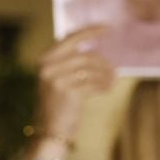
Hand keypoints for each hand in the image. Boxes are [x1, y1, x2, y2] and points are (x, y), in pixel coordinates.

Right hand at [33, 28, 114, 148]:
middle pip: (84, 55)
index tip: (108, 28)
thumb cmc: (58, 106)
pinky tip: (108, 89)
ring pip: (91, 69)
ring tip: (112, 81)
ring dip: (106, 75)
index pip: (69, 39)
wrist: (49, 132)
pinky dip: (103, 85)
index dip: (90, 32)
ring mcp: (57, 80)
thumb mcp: (58, 81)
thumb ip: (70, 64)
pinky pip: (93, 83)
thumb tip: (98, 52)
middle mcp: (48, 68)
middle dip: (103, 61)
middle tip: (115, 67)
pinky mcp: (68, 92)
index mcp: (44, 61)